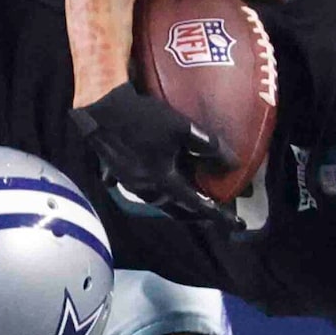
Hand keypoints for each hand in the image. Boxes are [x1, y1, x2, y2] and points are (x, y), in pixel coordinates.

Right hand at [71, 83, 223, 221]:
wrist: (101, 110)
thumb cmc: (143, 119)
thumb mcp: (183, 128)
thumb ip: (210, 148)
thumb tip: (233, 164)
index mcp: (163, 182)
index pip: (196, 204)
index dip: (218, 213)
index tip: (234, 224)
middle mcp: (146, 190)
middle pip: (176, 209)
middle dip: (197, 213)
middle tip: (214, 213)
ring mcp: (129, 183)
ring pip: (158, 201)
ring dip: (176, 203)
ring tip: (189, 198)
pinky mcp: (117, 173)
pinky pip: (137, 188)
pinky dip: (150, 189)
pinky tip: (151, 183)